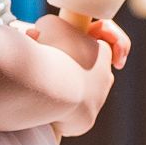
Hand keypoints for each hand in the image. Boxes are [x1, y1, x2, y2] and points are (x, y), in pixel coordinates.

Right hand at [31, 15, 124, 138]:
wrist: (50, 83)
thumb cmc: (50, 50)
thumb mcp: (48, 24)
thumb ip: (50, 27)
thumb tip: (39, 35)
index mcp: (102, 52)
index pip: (96, 48)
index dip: (77, 48)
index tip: (62, 50)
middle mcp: (106, 77)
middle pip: (92, 75)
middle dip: (74, 73)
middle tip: (52, 71)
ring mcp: (99, 100)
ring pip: (85, 98)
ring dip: (68, 95)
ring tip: (48, 92)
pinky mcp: (88, 120)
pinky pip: (76, 118)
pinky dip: (63, 115)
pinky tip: (48, 110)